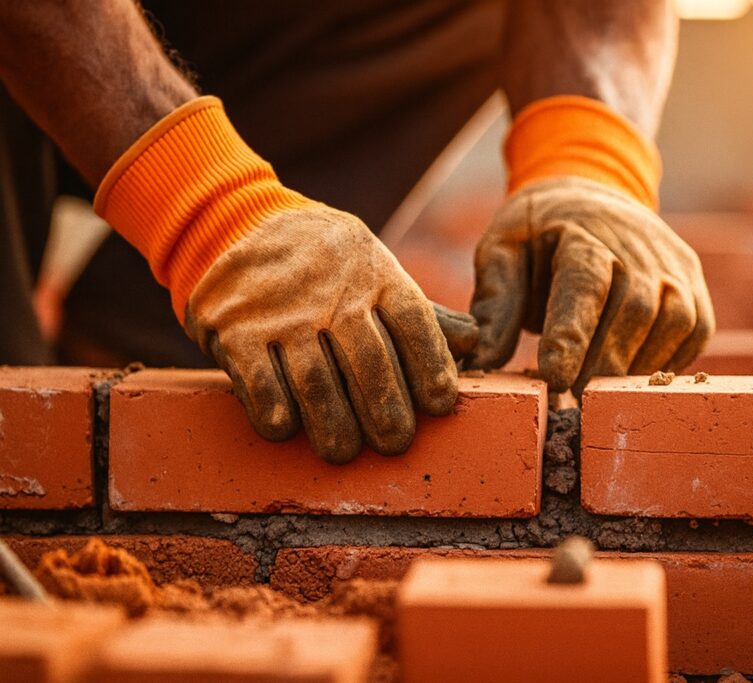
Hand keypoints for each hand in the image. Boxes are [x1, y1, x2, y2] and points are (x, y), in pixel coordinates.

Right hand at [184, 205, 477, 462]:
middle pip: (370, 361)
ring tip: (343, 451)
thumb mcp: (376, 272)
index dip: (431, 366)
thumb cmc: (327, 266)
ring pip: (316, 380)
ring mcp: (283, 313)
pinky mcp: (237, 330)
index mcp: (378, 276)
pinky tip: (285, 428)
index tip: (441, 404)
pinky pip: (260, 380)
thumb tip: (474, 342)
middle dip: (386, 409)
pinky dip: (274, 410)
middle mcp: (333, 294)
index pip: (416, 324)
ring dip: (333, 423)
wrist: (241, 223)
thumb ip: (421, 315)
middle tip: (395, 443)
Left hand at [468, 177, 713, 394]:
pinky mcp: (694, 286)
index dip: (573, 333)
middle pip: (634, 309)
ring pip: (675, 322)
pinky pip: (695, 332)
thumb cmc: (539, 234)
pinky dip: (668, 362)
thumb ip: (495, 304)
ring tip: (600, 395)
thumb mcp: (502, 251)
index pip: (585, 283)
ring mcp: (674, 264)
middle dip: (604, 363)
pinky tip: (632, 380)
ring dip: (638, 367)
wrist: (592, 197)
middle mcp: (639, 244)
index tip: (554, 379)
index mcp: (583, 231)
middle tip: (573, 402)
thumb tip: (483, 362)